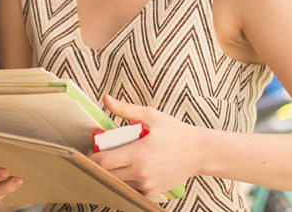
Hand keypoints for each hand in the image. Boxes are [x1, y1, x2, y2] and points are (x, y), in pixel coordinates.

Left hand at [88, 95, 206, 196]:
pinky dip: (126, 178)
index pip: (103, 161)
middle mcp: (141, 172)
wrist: (199, 153)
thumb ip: (126, 109)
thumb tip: (106, 99)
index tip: (94, 148)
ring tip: (119, 158)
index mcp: (138, 154)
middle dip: (100, 164)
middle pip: (106, 174)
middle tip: (103, 152)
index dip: (93, 155)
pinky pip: (130, 187)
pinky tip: (132, 166)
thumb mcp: (151, 116)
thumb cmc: (175, 132)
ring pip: (117, 182)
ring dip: (113, 172)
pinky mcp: (151, 192)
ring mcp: (146, 184)